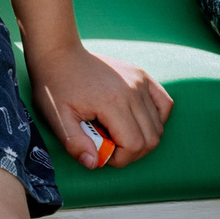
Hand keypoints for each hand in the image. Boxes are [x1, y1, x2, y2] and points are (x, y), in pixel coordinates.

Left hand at [30, 38, 173, 167]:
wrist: (60, 55)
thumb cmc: (55, 87)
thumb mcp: (57, 118)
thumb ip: (75, 143)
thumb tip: (94, 163)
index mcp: (112, 102)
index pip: (134, 145)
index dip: (119, 159)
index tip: (101, 153)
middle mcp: (132, 91)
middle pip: (150, 139)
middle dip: (131, 153)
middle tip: (109, 146)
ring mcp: (140, 82)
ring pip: (158, 126)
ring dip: (141, 139)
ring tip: (117, 134)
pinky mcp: (142, 76)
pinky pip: (164, 104)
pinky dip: (157, 120)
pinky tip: (137, 122)